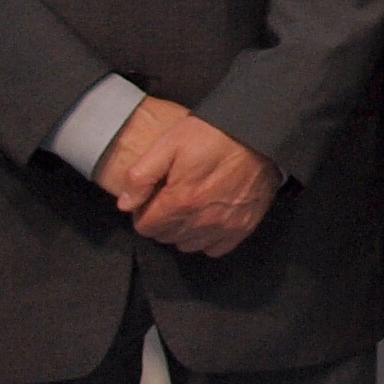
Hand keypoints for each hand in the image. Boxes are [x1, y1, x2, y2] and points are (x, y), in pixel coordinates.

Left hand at [93, 98, 280, 257]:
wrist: (258, 134)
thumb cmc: (213, 135)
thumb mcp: (168, 143)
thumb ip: (141, 176)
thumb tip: (125, 204)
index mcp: (180, 201)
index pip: (146, 227)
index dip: (143, 212)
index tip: (151, 198)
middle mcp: (202, 220)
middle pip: (166, 237)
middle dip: (161, 221)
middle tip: (169, 198)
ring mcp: (225, 226)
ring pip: (188, 245)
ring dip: (182, 231)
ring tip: (188, 207)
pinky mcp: (243, 226)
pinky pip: (214, 248)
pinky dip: (206, 238)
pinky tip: (207, 218)